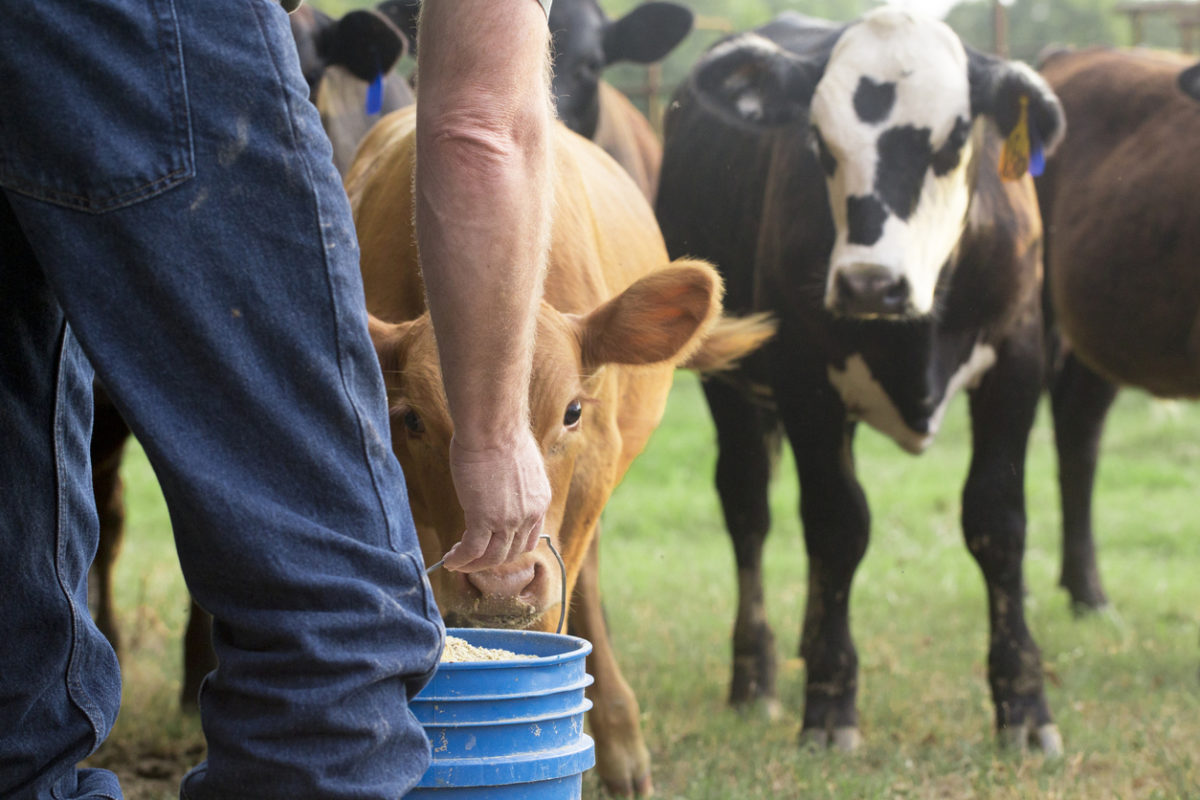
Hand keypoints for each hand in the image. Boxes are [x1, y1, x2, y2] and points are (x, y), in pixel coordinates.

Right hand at [442, 428, 550, 571]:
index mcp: (540, 502)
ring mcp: (508, 519)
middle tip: (471, 558)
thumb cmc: (501, 436)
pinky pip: (471, 550)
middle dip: (490, 560)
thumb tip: (503, 489)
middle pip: (511, 553)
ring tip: (457, 562)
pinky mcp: (483, 518)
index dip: (509, 548)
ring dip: (474, 564)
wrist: (493, 427)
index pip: (529, 539)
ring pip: (492, 557)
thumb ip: (517, 485)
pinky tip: (449, 559)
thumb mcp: (521, 466)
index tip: (492, 548)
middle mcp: (529, 515)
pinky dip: (460, 559)